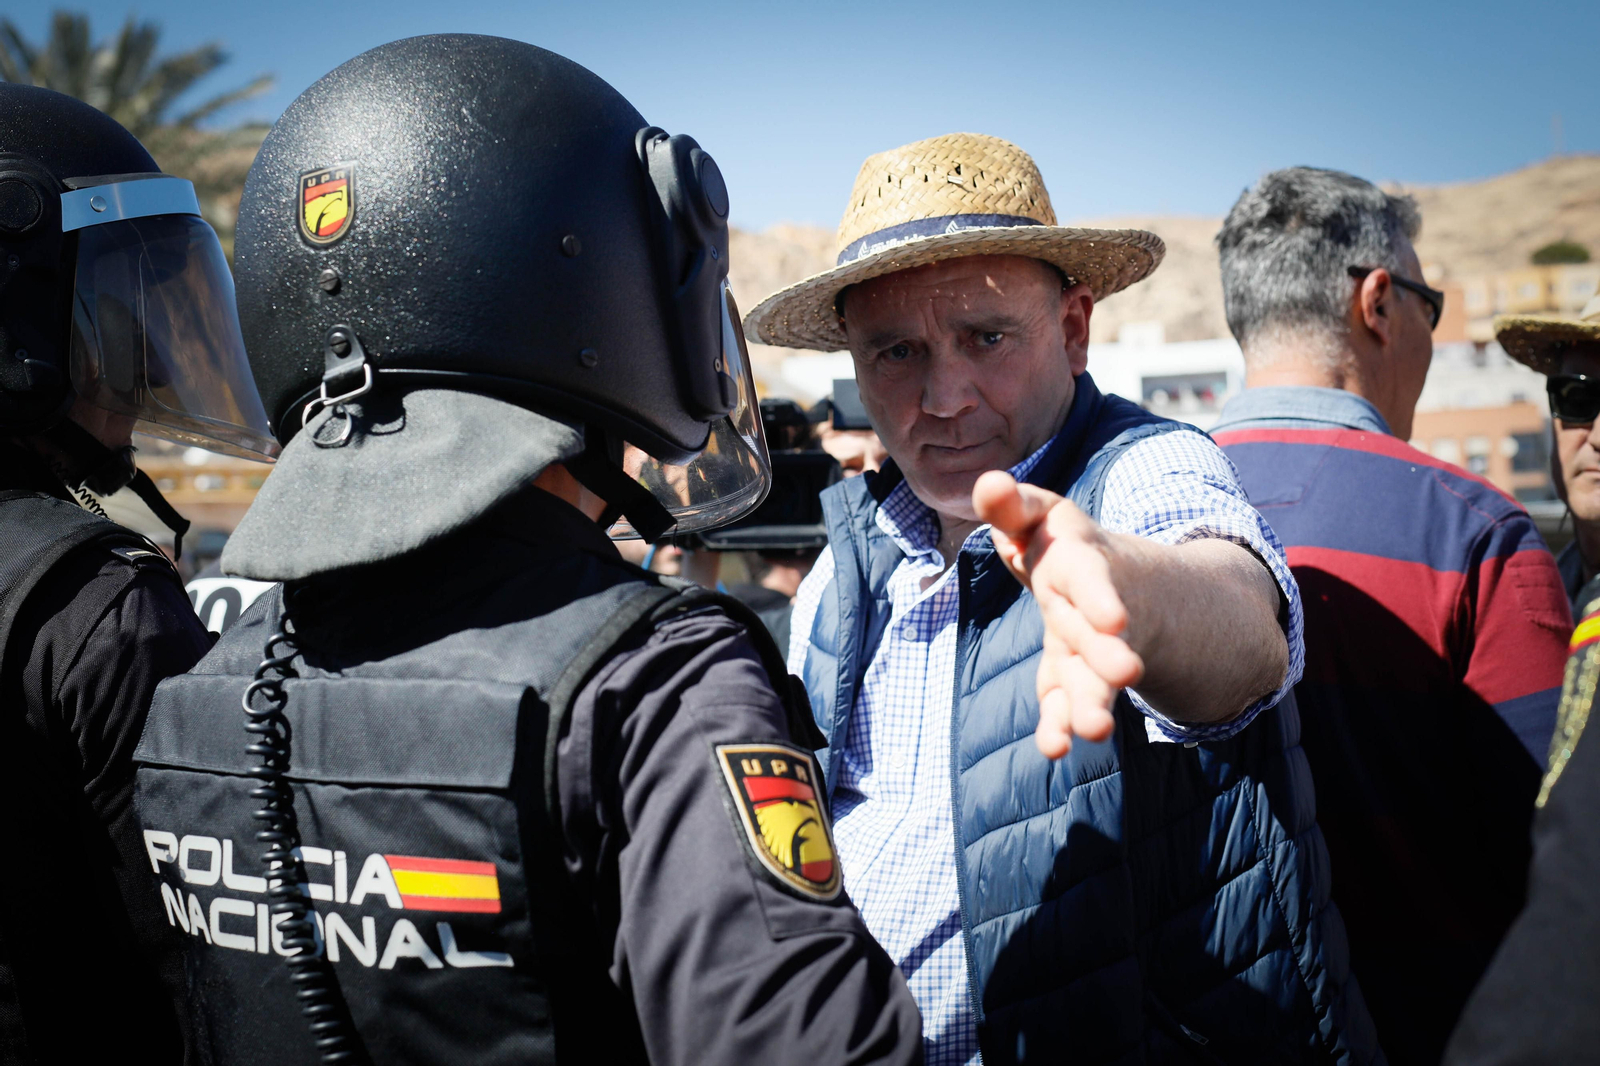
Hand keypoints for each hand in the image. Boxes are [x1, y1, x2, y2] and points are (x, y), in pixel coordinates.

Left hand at [973, 471, 1143, 758]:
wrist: (1104, 578)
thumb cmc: (1053, 541)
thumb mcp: (1035, 516)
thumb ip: (1009, 505)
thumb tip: (988, 483)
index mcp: (1075, 555)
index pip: (1085, 573)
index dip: (1098, 596)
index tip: (1113, 623)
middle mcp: (1086, 600)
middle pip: (1092, 628)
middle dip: (1105, 652)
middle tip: (1126, 675)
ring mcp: (1085, 639)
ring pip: (1088, 670)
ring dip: (1091, 698)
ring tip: (1094, 731)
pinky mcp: (1074, 670)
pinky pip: (1068, 696)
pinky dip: (1060, 721)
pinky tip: (1056, 746)